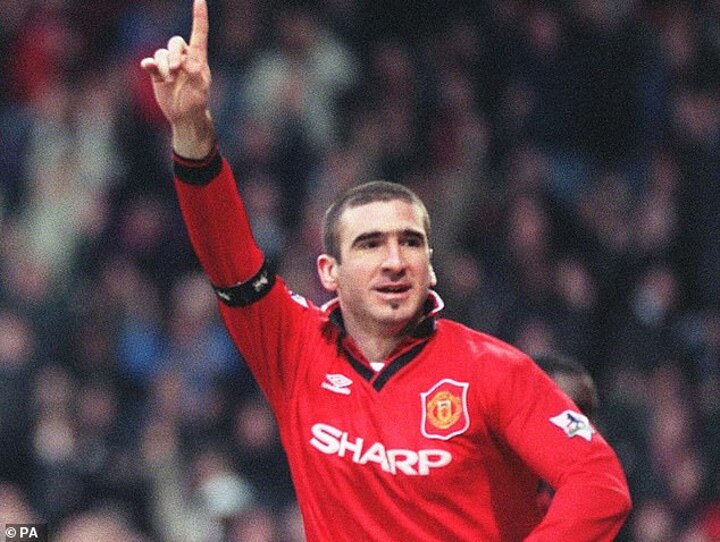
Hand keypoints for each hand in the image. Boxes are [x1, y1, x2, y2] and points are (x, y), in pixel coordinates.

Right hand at [140, 0, 213, 157]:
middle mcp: (183, 58)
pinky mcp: (157, 73)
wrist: (185, 116)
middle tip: (176, 69)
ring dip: (163, 64)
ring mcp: (169, 65)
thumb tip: (184, 62)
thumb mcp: (201, 89)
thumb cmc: (198, 102)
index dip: (199, 16)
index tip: (199, 0)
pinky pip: (150, 62)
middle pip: (175, 42)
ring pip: (161, 53)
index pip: (199, 33)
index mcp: (198, 58)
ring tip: (169, 79)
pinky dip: (149, 64)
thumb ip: (195, 74)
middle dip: (174, 54)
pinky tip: (148, 68)